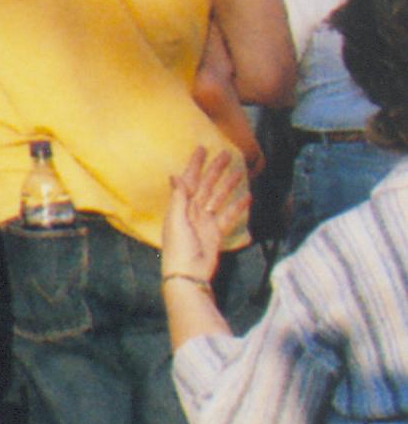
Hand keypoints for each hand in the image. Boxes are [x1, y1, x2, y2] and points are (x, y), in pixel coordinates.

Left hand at [163, 144, 248, 285]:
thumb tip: (175, 175)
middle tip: (227, 154)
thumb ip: (179, 199)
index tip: (202, 148)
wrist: (188, 274)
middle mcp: (192, 211)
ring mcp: (205, 222)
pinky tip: (248, 197)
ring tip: (240, 171)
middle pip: (206, 186)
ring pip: (219, 198)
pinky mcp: (216, 233)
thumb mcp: (177, 222)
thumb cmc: (179, 248)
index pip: (189, 180)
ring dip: (228, 185)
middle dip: (215, 170)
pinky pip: (229, 216)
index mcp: (180, 207)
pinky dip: (237, 207)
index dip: (195, 164)